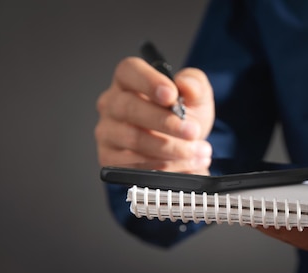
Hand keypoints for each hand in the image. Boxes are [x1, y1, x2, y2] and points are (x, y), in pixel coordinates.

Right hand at [95, 57, 213, 173]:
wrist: (185, 147)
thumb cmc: (185, 116)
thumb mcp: (197, 97)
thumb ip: (195, 84)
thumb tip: (185, 84)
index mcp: (129, 80)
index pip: (129, 71)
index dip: (149, 82)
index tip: (172, 96)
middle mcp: (112, 104)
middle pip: (129, 108)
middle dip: (165, 122)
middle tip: (193, 131)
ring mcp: (108, 132)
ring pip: (134, 139)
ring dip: (172, 148)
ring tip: (199, 151)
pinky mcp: (110, 158)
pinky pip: (134, 165)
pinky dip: (166, 166)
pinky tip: (187, 164)